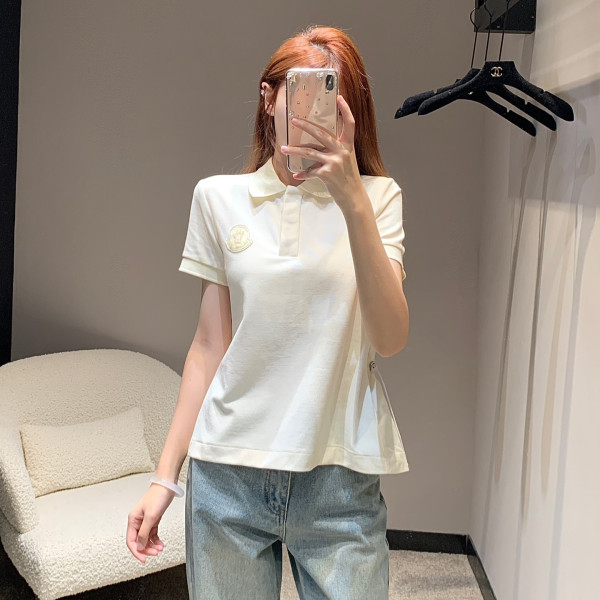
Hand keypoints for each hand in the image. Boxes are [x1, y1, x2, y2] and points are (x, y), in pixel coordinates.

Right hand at [126, 484, 172, 562]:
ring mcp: (145, 521)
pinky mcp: (153, 520)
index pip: (131, 541)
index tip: (143, 559)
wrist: (167, 486)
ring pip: (146, 539)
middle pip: (139, 541)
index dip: (136, 551)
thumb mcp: (151, 516)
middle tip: (155, 553)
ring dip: (152, 545)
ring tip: (160, 549)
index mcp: (133, 520)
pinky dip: (156, 540)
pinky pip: (152, 534)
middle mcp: (137, 522)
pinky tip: (160, 544)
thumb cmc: (157, 496)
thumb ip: (144, 533)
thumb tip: (140, 546)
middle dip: (146, 549)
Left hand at [280, 94, 361, 210]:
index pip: (349, 124)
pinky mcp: (327, 174)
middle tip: (294, 120)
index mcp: (348, 145)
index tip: (340, 97)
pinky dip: (303, 174)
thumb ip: (335, 149)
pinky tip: (296, 176)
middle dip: (306, 126)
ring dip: (294, 150)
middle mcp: (342, 151)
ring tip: (283, 149)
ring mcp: (334, 162)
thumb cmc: (348, 177)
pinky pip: (310, 171)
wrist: (353, 196)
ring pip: (310, 152)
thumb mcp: (346, 159)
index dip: (346, 110)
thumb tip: (317, 143)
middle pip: (321, 133)